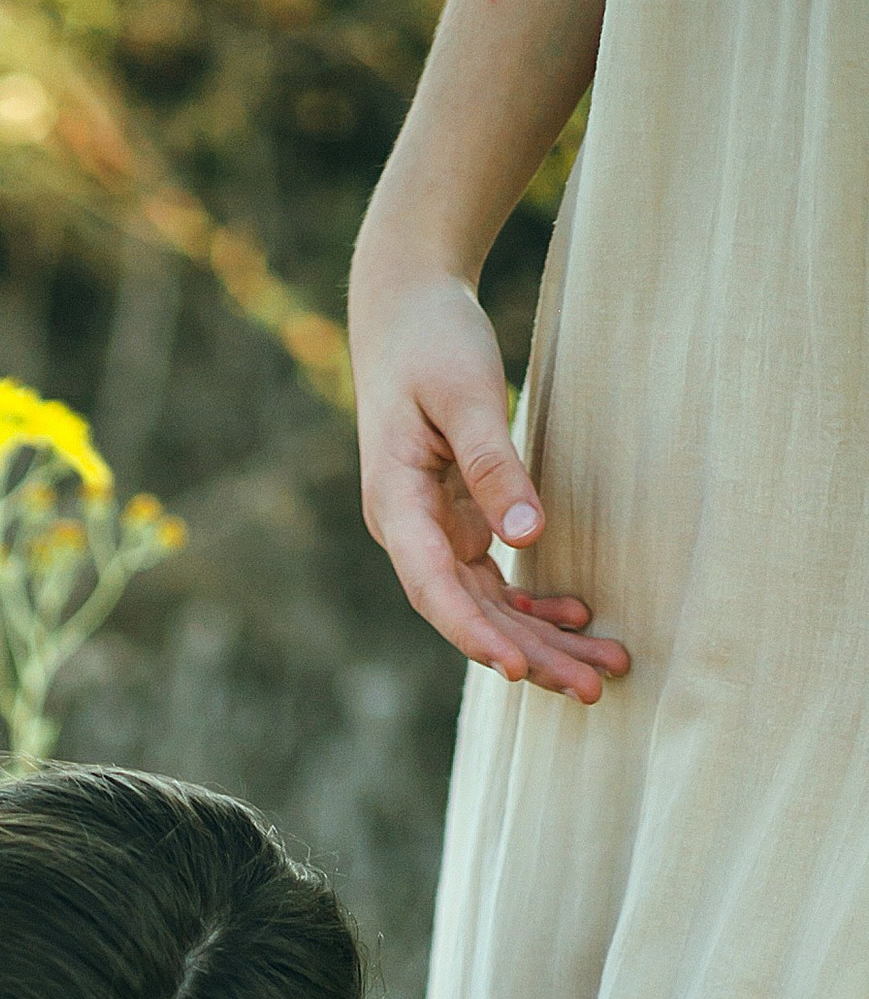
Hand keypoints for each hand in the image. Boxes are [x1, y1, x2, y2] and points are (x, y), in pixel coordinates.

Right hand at [351, 265, 629, 703]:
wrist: (404, 310)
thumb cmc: (431, 341)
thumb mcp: (464, 392)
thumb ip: (493, 463)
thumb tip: (527, 534)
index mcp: (396, 506)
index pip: (435, 589)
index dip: (475, 634)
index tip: (518, 670)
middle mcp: (409, 532)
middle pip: (469, 614)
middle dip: (530, 656)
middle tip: (593, 689)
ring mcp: (433, 531)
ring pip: (486, 606)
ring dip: (541, 641)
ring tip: (602, 671)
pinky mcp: (456, 520)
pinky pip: (493, 581)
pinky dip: (533, 605)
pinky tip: (577, 619)